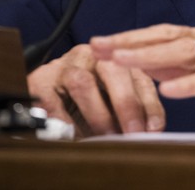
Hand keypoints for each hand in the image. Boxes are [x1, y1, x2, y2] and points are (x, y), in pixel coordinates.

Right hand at [27, 43, 164, 137]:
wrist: (47, 89)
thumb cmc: (91, 98)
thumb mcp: (119, 101)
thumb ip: (139, 112)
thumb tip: (152, 132)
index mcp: (117, 59)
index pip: (139, 78)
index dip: (149, 104)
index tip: (153, 129)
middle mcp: (92, 56)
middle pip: (112, 71)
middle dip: (126, 104)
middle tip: (131, 134)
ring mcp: (65, 66)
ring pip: (82, 83)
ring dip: (97, 115)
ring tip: (104, 139)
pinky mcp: (40, 80)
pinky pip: (53, 100)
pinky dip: (65, 122)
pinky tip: (73, 136)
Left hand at [90, 24, 194, 139]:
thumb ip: (186, 73)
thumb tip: (151, 68)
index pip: (165, 34)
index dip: (132, 38)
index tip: (101, 43)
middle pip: (169, 36)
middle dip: (131, 42)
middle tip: (100, 46)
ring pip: (187, 51)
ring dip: (151, 56)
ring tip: (123, 61)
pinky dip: (191, 83)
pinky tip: (169, 91)